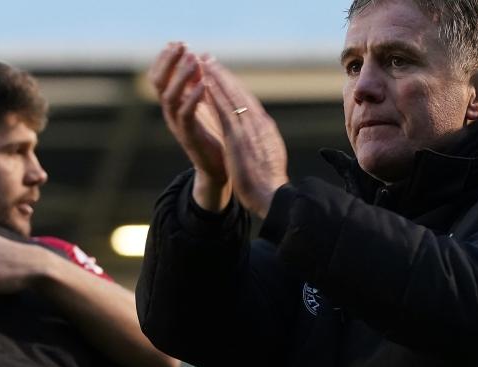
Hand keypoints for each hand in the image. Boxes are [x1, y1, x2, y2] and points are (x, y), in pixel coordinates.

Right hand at [149, 42, 229, 210]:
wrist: (217, 168)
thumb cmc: (213, 135)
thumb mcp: (204, 105)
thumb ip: (198, 84)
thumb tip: (199, 57)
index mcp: (173, 104)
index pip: (160, 77)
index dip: (165, 59)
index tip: (176, 42)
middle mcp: (170, 113)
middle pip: (159, 83)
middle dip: (169, 62)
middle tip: (181, 45)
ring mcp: (177, 125)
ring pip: (170, 97)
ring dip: (180, 76)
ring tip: (192, 59)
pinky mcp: (189, 136)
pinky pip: (186, 115)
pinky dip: (193, 98)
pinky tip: (202, 85)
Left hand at [201, 58, 288, 217]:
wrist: (273, 195)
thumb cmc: (269, 183)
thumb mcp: (268, 158)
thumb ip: (262, 144)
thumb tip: (259, 140)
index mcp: (266, 129)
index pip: (249, 102)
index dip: (235, 87)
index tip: (224, 75)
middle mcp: (259, 124)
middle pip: (240, 93)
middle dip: (224, 75)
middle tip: (210, 59)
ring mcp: (249, 129)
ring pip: (231, 96)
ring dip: (217, 78)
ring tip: (204, 63)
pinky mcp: (238, 137)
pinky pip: (224, 110)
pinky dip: (215, 95)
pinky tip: (205, 83)